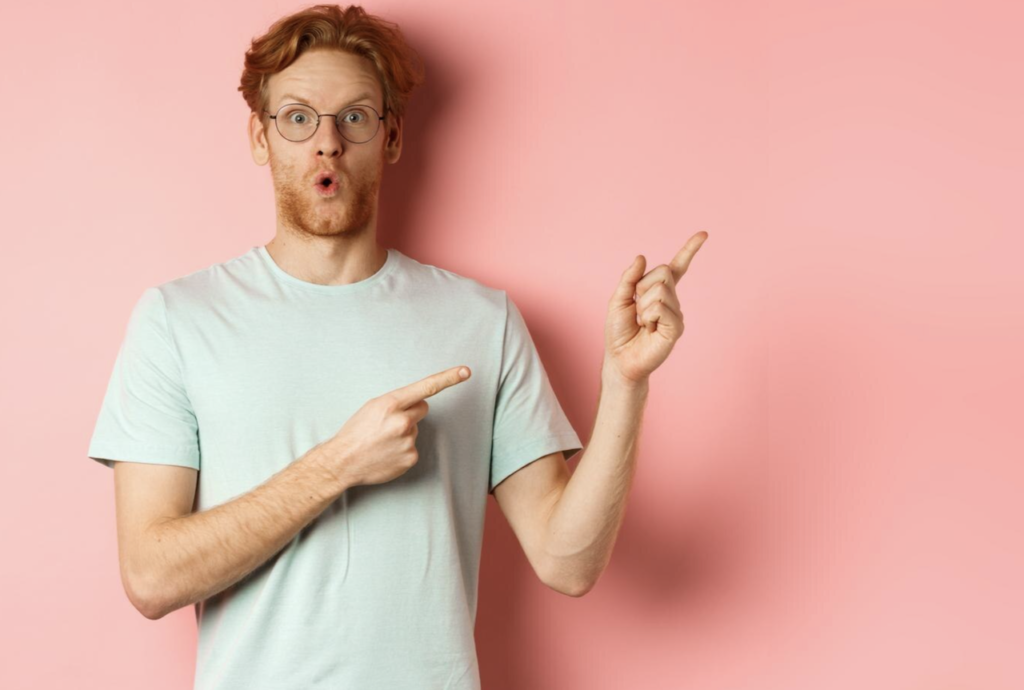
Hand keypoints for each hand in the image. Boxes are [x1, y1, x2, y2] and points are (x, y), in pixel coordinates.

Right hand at [315, 365, 471, 488]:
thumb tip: (418, 403)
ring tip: (383, 441)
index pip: (426, 387)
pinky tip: (387, 452)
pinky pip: (413, 447)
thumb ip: (397, 403)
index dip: (448, 378)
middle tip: (390, 423)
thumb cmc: (356, 432)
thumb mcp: (372, 407)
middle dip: (411, 412)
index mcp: (391, 403)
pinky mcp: (410, 458)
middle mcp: (402, 421)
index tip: (465, 371)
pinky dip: (402, 449)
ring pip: (416, 429)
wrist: (343, 461)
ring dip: (403, 433)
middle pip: (423, 408)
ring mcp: (408, 441)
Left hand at [604, 232, 707, 386]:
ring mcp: (676, 313)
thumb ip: (629, 278)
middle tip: (638, 309)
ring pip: (660, 289)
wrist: (621, 359)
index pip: (677, 267)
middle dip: (643, 287)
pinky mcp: (677, 327)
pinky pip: (661, 307)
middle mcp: (671, 300)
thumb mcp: (618, 299)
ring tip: (643, 323)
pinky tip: (650, 330)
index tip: (704, 234)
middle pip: (663, 272)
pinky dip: (649, 316)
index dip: (690, 250)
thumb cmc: (619, 332)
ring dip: (643, 306)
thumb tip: (641, 257)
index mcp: (659, 291)